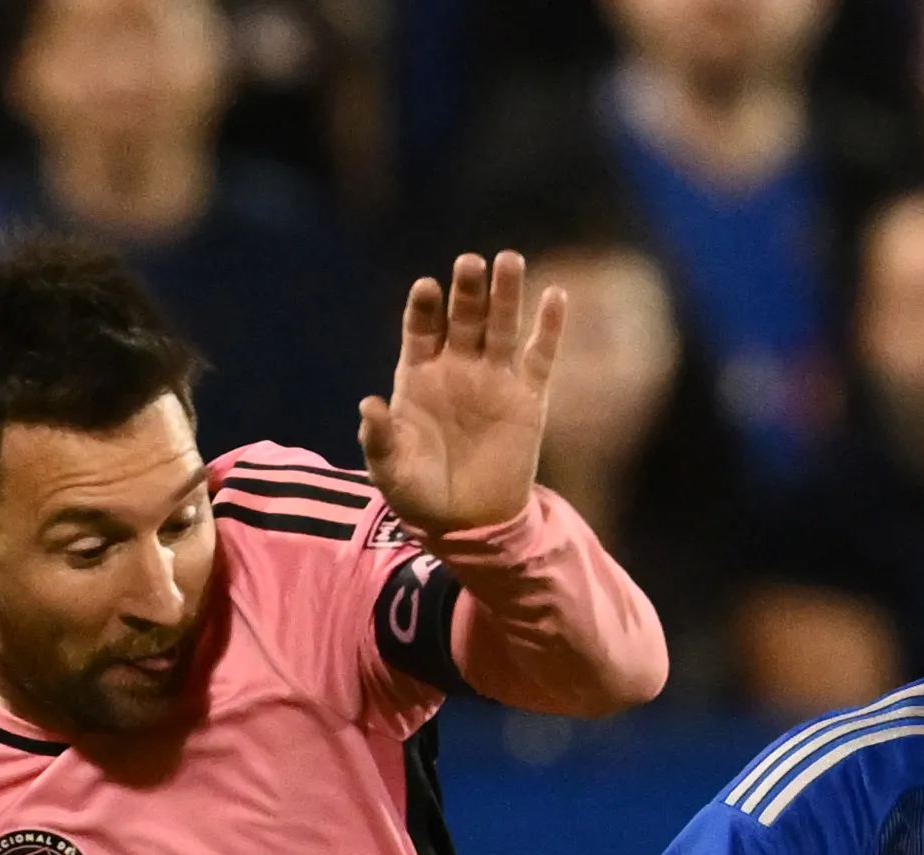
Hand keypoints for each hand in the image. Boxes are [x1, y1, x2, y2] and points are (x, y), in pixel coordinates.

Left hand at [359, 252, 566, 540]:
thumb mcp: (390, 470)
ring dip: (506, 294)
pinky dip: (549, 328)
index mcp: (419, 375)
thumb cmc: (418, 494)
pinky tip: (555, 296)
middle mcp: (458, 367)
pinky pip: (541, 357)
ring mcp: (494, 379)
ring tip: (509, 261)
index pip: (421, 330)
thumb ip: (379, 437)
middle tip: (470, 263)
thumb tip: (368, 405)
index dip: (424, 308)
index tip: (427, 288)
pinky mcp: (528, 398)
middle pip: (464, 318)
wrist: (466, 524)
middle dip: (467, 290)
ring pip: (502, 326)